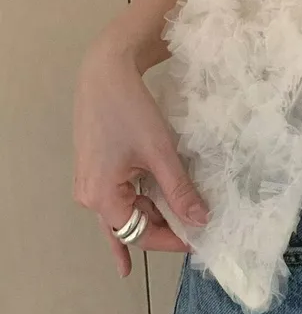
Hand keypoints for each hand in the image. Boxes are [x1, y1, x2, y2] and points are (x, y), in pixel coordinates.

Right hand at [73, 43, 208, 276]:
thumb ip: (179, 190)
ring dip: (151, 214)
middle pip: (130, 224)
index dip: (170, 239)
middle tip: (194, 233)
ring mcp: (89, 182)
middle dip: (161, 228)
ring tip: (179, 225)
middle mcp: (89, 196)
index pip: (140, 234)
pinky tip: (136, 232)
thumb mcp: (159, 152)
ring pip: (125, 209)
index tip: (198, 241)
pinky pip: (118, 195)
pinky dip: (135, 205)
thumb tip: (200, 221)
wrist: (105, 72)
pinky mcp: (94, 167)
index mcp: (101, 197)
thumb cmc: (130, 110)